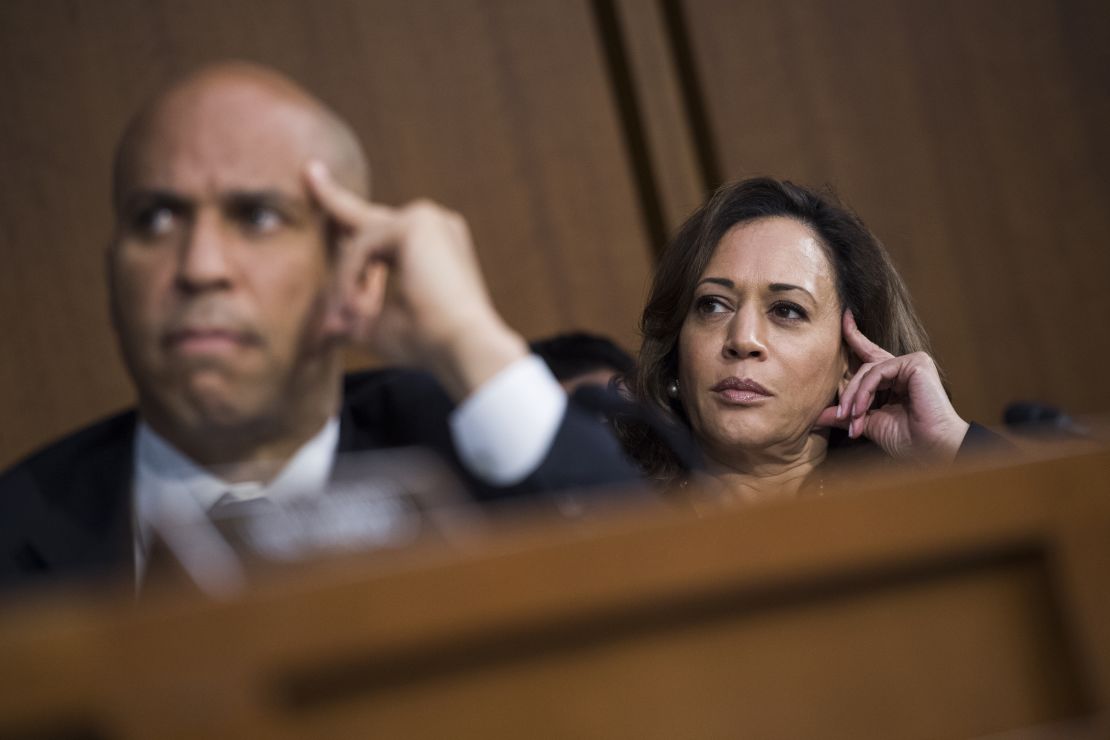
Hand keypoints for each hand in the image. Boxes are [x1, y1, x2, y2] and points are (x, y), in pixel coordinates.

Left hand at [304, 160, 526, 399]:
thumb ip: (354, 314)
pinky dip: (353, 276)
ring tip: (351, 315)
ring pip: (361, 240)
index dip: (348, 213)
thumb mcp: (381, 325)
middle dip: (333, 198)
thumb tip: (324, 330)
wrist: (462, 346)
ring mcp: (428, 219)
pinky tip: (359, 304)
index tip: (321, 181)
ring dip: (347, 280)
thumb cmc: (428, 343)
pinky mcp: (418, 223)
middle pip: (366, 220)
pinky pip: (363, 244)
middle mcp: (434, 225)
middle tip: (309, 170)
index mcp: (432, 246)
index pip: (380, 228)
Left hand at [815, 310, 968, 461]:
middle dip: (849, 393)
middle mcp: (904, 367)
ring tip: (852, 418)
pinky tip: (862, 409)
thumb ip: (847, 415)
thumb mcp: (868, 423)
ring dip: (855, 396)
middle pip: (863, 368)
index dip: (855, 335)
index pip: (869, 353)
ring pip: (868, 370)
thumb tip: (817, 416)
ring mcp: (911, 363)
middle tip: (841, 416)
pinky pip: (878, 372)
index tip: (843, 316)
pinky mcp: (916, 363)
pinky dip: (865, 391)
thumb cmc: (908, 439)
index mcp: (894, 378)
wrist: (932, 449)